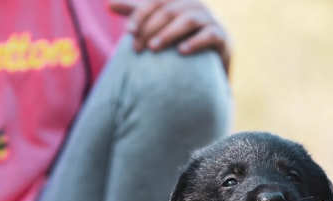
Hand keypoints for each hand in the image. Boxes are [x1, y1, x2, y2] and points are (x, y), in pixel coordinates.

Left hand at [109, 0, 231, 73]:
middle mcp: (196, 6)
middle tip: (138, 47)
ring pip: (189, 20)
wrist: (210, 63)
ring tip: (154, 48)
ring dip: (169, 33)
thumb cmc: (179, 40)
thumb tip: (109, 4)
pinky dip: (196, 42)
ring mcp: (211, 20)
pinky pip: (210, 35)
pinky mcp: (222, 37)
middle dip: (152, 28)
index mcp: (179, 1)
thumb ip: (137, 14)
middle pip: (170, 11)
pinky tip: (181, 52)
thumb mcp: (158, 26)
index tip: (128, 32)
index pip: (156, 2)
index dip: (141, 14)